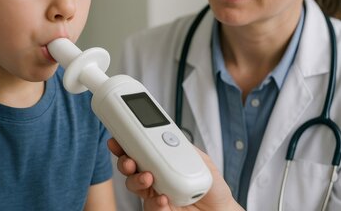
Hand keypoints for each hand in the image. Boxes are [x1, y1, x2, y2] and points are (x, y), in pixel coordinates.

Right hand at [108, 138, 243, 210]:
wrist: (222, 210)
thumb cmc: (211, 186)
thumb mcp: (202, 161)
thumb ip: (184, 149)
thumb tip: (169, 138)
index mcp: (162, 161)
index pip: (140, 150)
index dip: (126, 144)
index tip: (118, 138)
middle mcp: (154, 177)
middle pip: (130, 168)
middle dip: (124, 161)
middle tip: (129, 160)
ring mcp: (155, 194)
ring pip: (134, 186)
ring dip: (136, 180)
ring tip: (148, 178)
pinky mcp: (159, 210)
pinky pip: (149, 206)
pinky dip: (154, 202)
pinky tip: (163, 198)